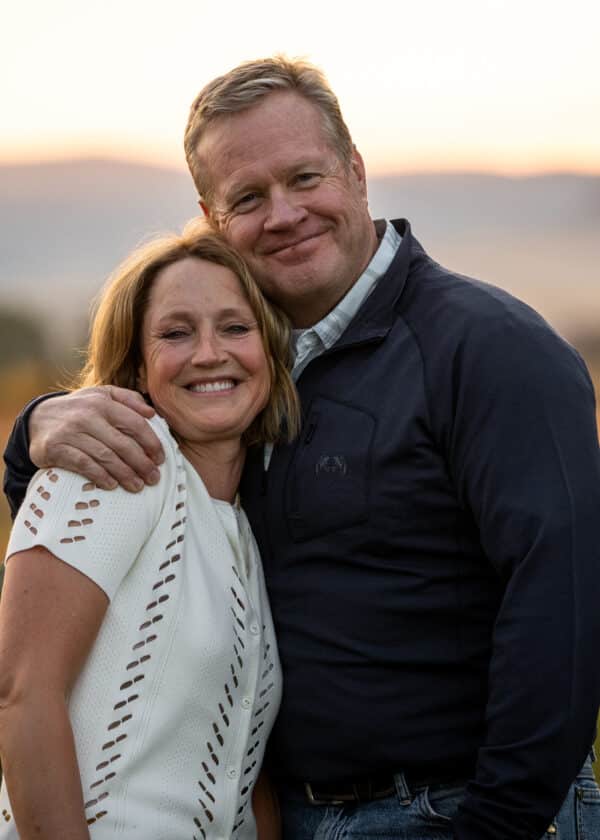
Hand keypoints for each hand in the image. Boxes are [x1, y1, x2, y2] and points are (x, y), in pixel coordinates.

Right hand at [29, 386, 163, 491]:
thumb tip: (151, 413)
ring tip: (137, 486)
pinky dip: (99, 476)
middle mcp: (87, 415)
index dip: (151, 443)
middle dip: (142, 464)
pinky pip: (83, 464)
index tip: (160, 459)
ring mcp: (71, 432)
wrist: (37, 418)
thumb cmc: (79, 409)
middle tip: (153, 478)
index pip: (135, 424)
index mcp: (103, 402)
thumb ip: (128, 399)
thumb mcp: (101, 395)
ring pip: (105, 457)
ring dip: (125, 474)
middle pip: (123, 444)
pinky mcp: (55, 448)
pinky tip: (112, 485)